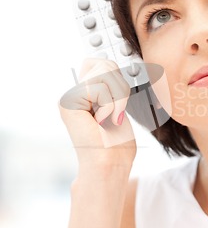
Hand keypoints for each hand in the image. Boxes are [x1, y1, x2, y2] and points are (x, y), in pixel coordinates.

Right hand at [59, 58, 135, 172]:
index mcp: (86, 95)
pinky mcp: (68, 102)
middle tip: (116, 112)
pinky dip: (110, 106)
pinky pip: (100, 88)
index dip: (118, 79)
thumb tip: (107, 64)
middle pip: (103, 63)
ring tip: (109, 117)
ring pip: (103, 72)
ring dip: (117, 97)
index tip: (118, 105)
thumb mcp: (118, 106)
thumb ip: (110, 84)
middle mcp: (74, 94)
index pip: (102, 63)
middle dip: (120, 86)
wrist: (109, 164)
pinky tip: (101, 122)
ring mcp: (69, 97)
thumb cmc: (116, 144)